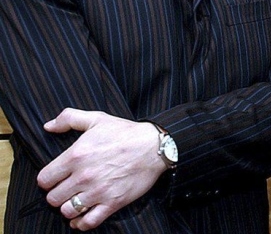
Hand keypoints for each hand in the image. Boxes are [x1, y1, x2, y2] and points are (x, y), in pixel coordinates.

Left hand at [37, 109, 167, 230]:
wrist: (155, 146)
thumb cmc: (126, 133)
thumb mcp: (97, 119)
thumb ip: (69, 118)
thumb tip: (49, 126)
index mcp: (75, 156)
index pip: (44, 179)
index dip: (47, 180)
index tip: (55, 179)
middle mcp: (83, 176)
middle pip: (53, 198)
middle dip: (57, 195)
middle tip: (66, 190)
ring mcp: (98, 191)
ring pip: (67, 211)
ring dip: (69, 208)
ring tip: (75, 201)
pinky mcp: (113, 202)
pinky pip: (89, 222)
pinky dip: (82, 223)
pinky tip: (81, 218)